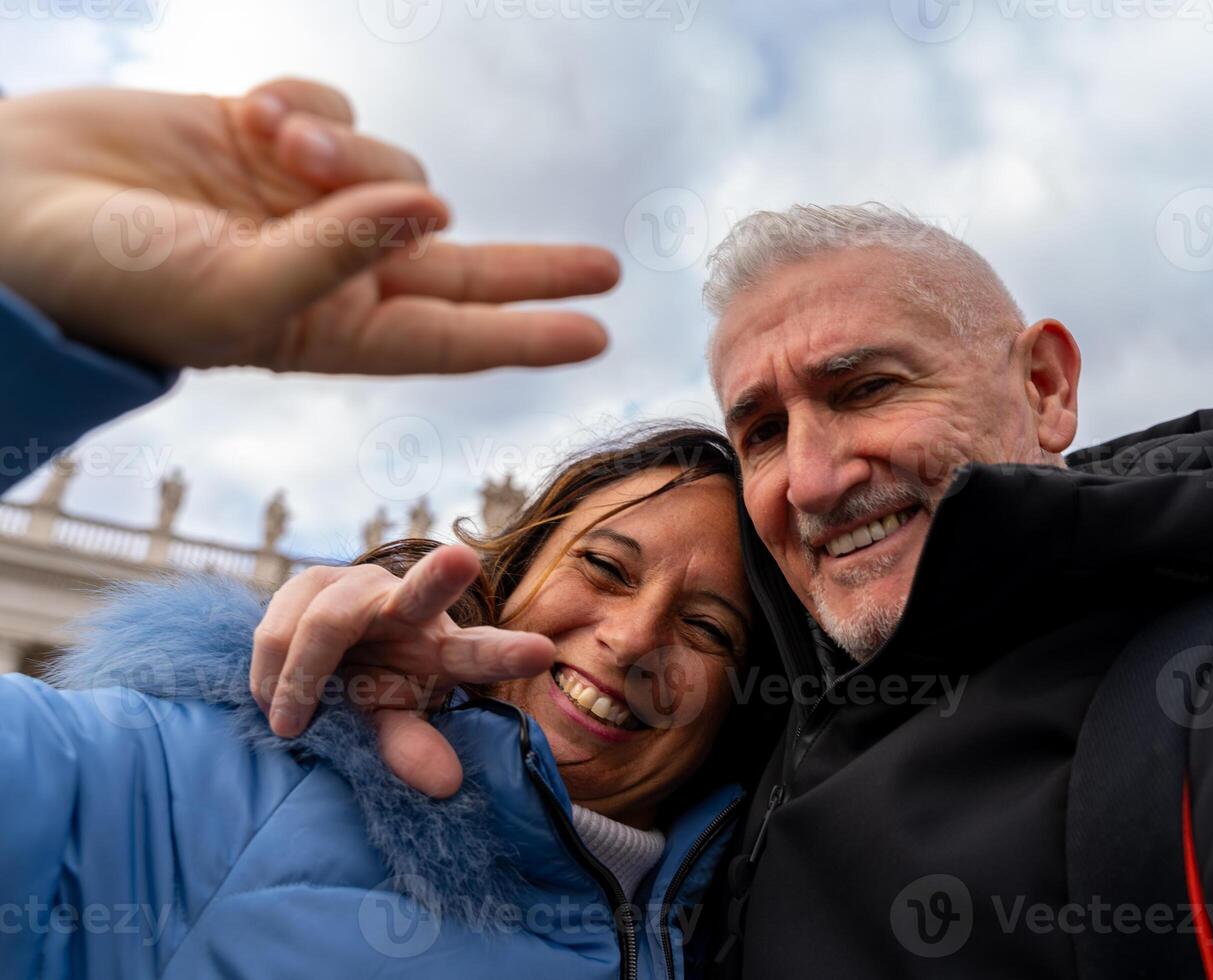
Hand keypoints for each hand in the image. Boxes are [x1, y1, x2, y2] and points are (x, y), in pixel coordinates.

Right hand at [0, 78, 618, 373]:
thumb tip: (437, 209)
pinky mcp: (277, 137)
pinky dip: (307, 103)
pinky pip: (340, 107)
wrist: (19, 208)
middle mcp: (335, 268)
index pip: (450, 336)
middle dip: (529, 265)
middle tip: (607, 266)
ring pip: (394, 164)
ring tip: (270, 148)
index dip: (525, 333)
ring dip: (349, 148)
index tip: (599, 334)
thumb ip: (339, 254)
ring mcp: (309, 202)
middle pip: (459, 265)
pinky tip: (249, 115)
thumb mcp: (237, 288)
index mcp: (331, 329)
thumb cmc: (117, 278)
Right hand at [251, 544, 551, 796]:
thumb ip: (413, 748)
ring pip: (328, 624)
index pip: (481, 651)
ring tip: (290, 724)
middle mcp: (410, 607)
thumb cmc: (370, 692)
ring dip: (302, 680)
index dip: (506, 654)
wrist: (311, 661)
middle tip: (463, 561)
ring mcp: (359, 586)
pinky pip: (279, 629)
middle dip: (442, 576)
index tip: (542, 653)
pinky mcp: (310, 582)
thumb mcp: (392, 723)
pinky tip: (271, 698)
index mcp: (446, 646)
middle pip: (425, 590)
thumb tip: (447, 786)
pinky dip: (271, 674)